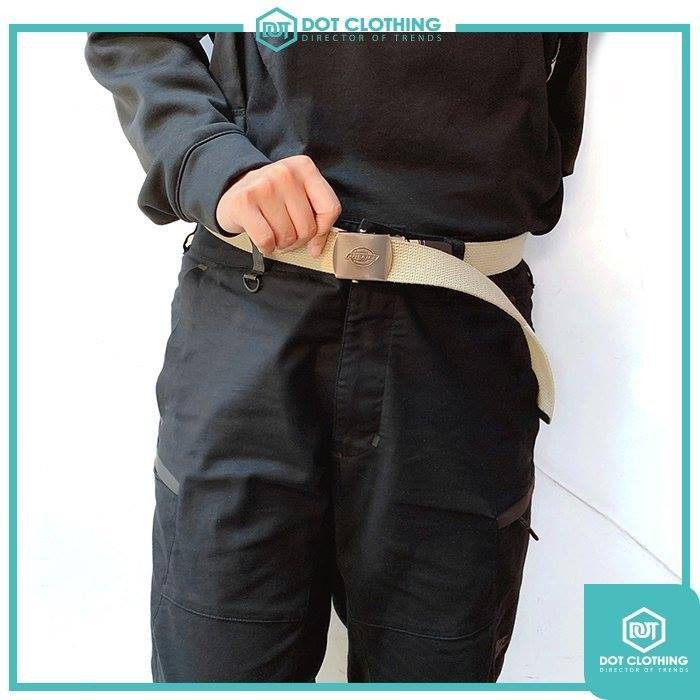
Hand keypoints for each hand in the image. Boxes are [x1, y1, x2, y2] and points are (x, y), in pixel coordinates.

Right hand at [215, 155, 341, 257]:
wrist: (232, 191)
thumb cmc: (271, 199)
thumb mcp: (298, 197)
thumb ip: (316, 216)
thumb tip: (317, 248)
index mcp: (304, 168)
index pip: (330, 208)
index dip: (323, 231)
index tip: (314, 239)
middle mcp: (285, 173)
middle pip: (308, 227)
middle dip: (297, 240)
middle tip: (285, 234)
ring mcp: (263, 186)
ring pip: (287, 236)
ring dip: (280, 243)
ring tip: (272, 232)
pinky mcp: (244, 201)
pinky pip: (266, 240)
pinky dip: (266, 247)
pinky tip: (262, 239)